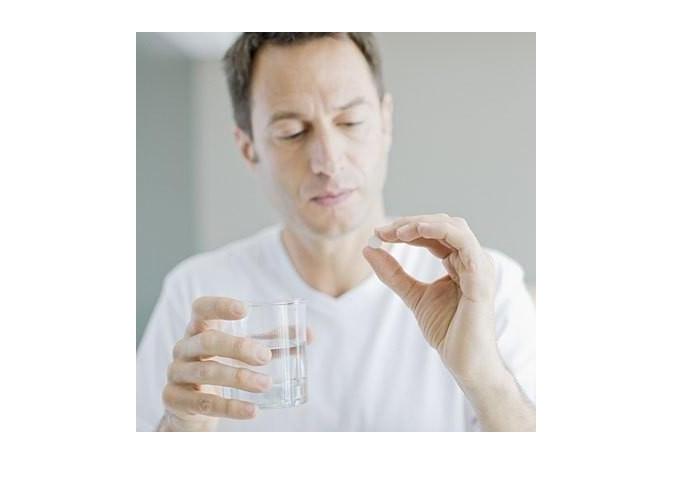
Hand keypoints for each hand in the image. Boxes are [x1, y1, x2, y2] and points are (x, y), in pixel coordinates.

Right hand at [160, 297, 274, 431]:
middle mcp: (184, 347)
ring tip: (266, 384)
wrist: (191, 408)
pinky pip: (204, 403)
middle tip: (265, 356)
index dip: (220, 306)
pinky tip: (252, 411)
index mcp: (199, 329)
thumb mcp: (244, 353)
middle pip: (207, 341)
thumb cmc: (222, 368)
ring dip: (239, 378)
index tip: (245, 310)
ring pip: (206, 372)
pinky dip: (230, 407)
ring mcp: (176, 373)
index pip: (201, 308)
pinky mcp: (175, 400)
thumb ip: (274, 342)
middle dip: (238, 347)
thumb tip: (310, 335)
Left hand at [363, 214, 502, 387]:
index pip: (433, 234)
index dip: (406, 229)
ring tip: (397, 231)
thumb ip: (393, 273)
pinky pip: (463, 242)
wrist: (464, 360)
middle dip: (411, 223)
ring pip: (453, 227)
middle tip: (383, 230)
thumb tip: (368, 248)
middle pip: (443, 224)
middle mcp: (472, 259)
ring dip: (423, 223)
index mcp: (460, 262)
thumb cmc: (447, 330)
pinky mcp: (480, 275)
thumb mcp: (413, 295)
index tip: (378, 233)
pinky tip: (418, 231)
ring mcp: (479, 265)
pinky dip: (440, 231)